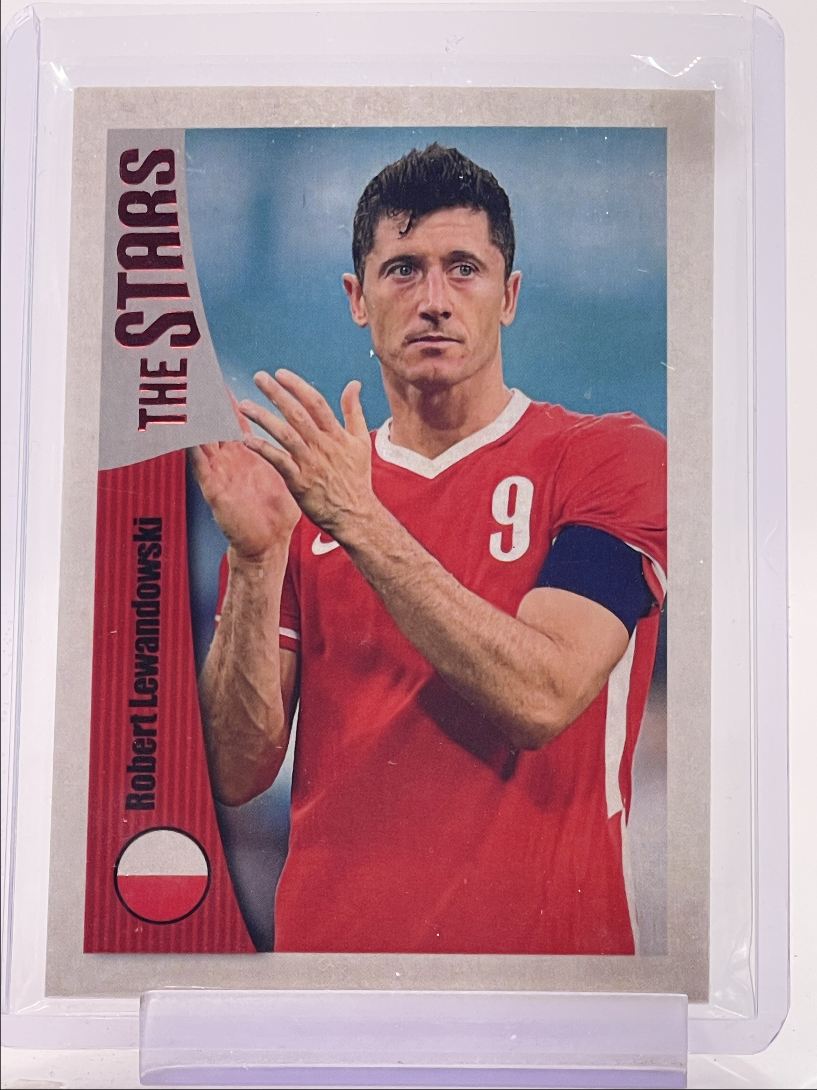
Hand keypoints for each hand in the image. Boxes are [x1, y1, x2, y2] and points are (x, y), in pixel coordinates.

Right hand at [190, 393, 299, 561]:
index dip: (228, 399)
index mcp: (247, 455)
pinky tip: (186, 437)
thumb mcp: (285, 473)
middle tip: (195, 378)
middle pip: (214, 425)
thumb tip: (304, 433)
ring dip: (195, 422)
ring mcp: (221, 475)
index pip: (235, 421)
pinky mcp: (216, 492)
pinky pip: (201, 469)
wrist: (269, 544)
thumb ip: (289, 451)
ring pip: (203, 442)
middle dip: (206, 403)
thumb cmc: (276, 513)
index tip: (220, 377)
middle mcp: (230, 461)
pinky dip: (193, 453)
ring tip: (186, 400)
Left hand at [239, 369, 375, 537]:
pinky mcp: (299, 482)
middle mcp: (322, 445)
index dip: (297, 386)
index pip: (315, 403)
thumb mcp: (361, 441)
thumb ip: (354, 411)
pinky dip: (263, 449)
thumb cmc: (357, 478)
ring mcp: (310, 463)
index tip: (280, 373)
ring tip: (244, 406)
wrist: (355, 514)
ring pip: (285, 435)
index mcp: (336, 434)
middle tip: (259, 378)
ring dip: (263, 418)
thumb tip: (354, 384)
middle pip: (297, 414)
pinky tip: (247, 440)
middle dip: (276, 394)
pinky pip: (278, 462)